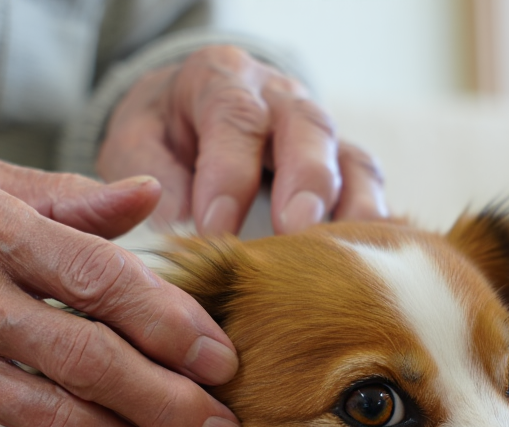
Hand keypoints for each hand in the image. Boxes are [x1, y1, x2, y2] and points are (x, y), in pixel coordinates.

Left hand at [97, 45, 386, 234]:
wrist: (183, 121)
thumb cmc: (159, 139)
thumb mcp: (134, 146)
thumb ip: (150, 177)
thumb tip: (179, 230)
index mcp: (221, 80)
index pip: (233, 116)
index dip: (228, 173)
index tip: (214, 230)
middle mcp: (279, 98)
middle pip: (306, 126)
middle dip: (305, 179)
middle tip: (294, 230)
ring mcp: (319, 133)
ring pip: (349, 157)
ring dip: (348, 208)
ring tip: (341, 257)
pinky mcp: (343, 168)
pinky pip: (369, 190)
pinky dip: (373, 224)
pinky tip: (367, 264)